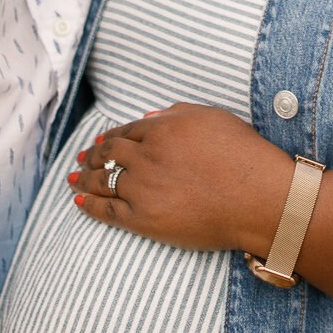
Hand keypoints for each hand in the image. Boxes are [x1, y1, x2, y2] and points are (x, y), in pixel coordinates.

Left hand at [69, 105, 291, 257]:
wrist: (259, 199)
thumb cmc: (244, 156)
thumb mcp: (213, 118)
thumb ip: (177, 113)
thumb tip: (148, 117)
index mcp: (162, 129)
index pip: (125, 132)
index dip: (109, 136)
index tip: (99, 140)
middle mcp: (146, 157)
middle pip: (108, 154)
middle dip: (91, 155)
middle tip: (81, 158)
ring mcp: (142, 189)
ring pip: (102, 180)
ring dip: (83, 177)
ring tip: (72, 177)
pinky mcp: (143, 220)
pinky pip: (107, 211)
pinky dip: (89, 204)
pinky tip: (78, 201)